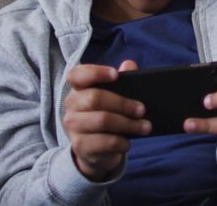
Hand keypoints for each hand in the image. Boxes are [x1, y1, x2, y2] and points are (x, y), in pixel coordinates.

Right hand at [62, 60, 149, 180]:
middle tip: (142, 110)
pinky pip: (104, 142)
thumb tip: (129, 65)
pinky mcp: (80, 146)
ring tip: (145, 127)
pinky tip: (128, 142)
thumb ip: (123, 80)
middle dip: (123, 104)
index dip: (95, 73)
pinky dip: (121, 142)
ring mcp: (73, 127)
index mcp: (78, 88)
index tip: (115, 75)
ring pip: (102, 121)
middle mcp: (71, 105)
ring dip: (128, 124)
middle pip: (95, 98)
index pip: (77, 75)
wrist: (95, 150)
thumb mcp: (115, 97)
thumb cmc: (106, 115)